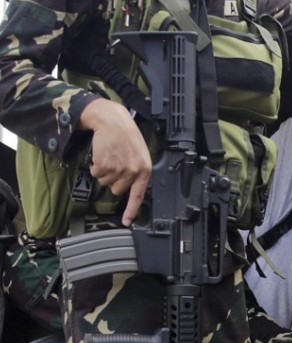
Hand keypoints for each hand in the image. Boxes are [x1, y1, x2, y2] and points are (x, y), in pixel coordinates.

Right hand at [79, 98, 151, 225]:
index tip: (126, 222)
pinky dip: (95, 165)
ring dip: (104, 171)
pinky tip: (102, 154)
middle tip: (115, 162)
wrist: (112, 120)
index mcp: (144, 169)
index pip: (138, 195)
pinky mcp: (104, 165)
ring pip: (105, 182)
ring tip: (109, 155)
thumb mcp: (139, 153)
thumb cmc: (125, 135)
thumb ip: (137, 171)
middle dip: (113, 179)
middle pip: (117, 189)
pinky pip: (96, 174)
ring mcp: (118, 169)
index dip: (131, 210)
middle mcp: (133, 171)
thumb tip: (131, 187)